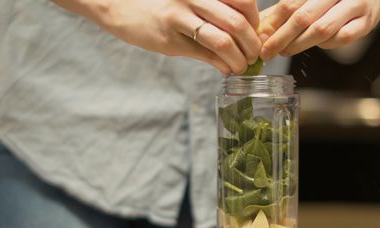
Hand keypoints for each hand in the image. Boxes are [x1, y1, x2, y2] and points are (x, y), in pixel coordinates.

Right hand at [53, 0, 261, 73]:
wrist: (123, 8)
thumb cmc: (164, 6)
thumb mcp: (192, 2)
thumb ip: (217, 14)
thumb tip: (245, 38)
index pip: (245, 3)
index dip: (256, 23)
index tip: (256, 37)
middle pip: (238, 22)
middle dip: (252, 45)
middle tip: (253, 56)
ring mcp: (181, 18)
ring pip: (223, 40)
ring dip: (238, 59)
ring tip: (240, 66)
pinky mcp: (170, 39)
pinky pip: (204, 54)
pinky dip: (222, 65)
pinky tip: (225, 69)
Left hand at [258, 0, 379, 60]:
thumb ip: (286, 10)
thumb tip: (260, 30)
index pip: (290, 3)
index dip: (273, 23)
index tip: (260, 39)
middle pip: (303, 17)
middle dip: (281, 38)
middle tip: (267, 52)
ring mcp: (354, 5)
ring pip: (322, 29)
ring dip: (299, 44)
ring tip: (284, 51)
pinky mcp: (366, 22)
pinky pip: (341, 38)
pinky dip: (326, 45)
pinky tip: (315, 45)